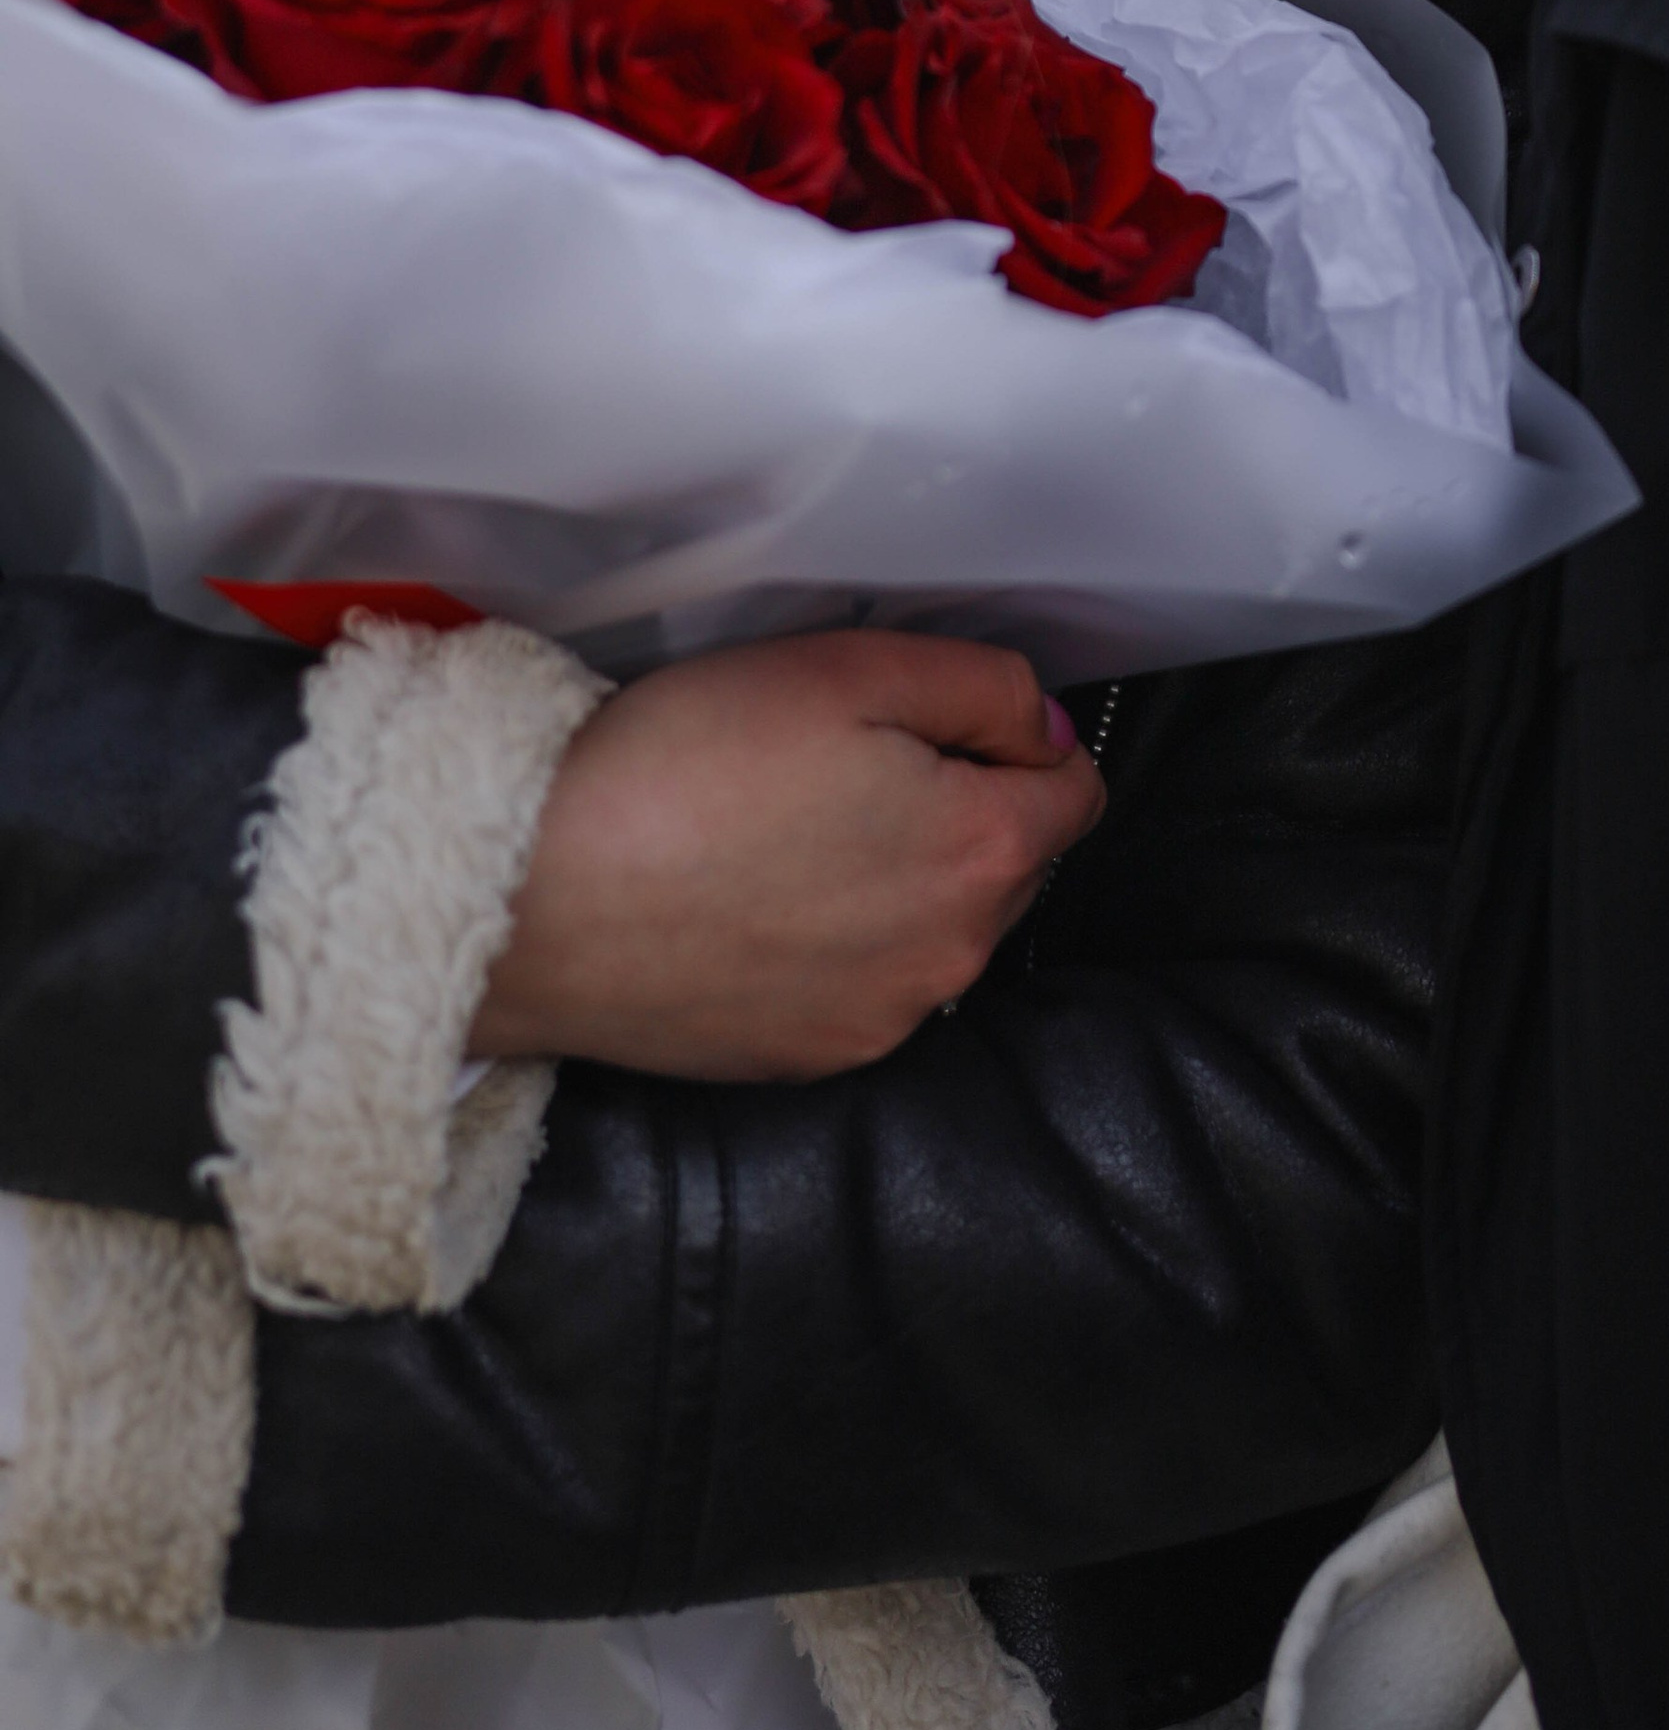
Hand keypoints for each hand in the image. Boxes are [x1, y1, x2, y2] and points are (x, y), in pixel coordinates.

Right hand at [468, 629, 1105, 1081]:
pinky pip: (865, 986)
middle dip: (961, 809)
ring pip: (935, 930)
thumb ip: (985, 691)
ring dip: (900, 880)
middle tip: (846, 762)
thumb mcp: (853, 669)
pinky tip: (754, 898)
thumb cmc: (689, 762)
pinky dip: (836, 942)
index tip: (941, 718)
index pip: (1075, 792)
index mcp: (982, 854)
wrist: (533, 896)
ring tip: (790, 829)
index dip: (1020, 740)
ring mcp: (880, 1021)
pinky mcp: (807, 1060)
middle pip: (1010, 865)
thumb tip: (1048, 735)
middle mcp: (952, 959)